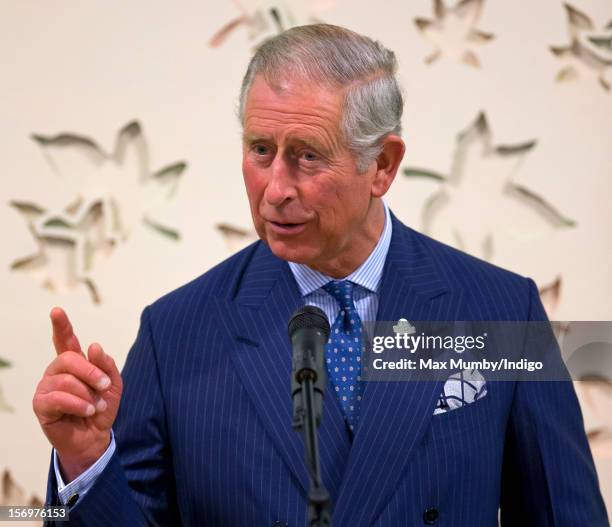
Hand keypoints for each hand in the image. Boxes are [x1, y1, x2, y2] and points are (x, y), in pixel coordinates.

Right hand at [33, 307, 122, 481]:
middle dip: (91, 372)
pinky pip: (59, 397)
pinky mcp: (41, 404)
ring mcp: (46, 387)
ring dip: (87, 393)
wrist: (96, 437)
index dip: (61, 325)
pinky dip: (79, 404)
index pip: (65, 340)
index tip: (56, 311)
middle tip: (105, 385)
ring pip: (66, 380)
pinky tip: (87, 410)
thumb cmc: (101, 408)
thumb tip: (93, 346)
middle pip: (69, 358)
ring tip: (95, 405)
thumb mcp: (113, 384)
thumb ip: (106, 364)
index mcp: (74, 363)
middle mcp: (57, 371)